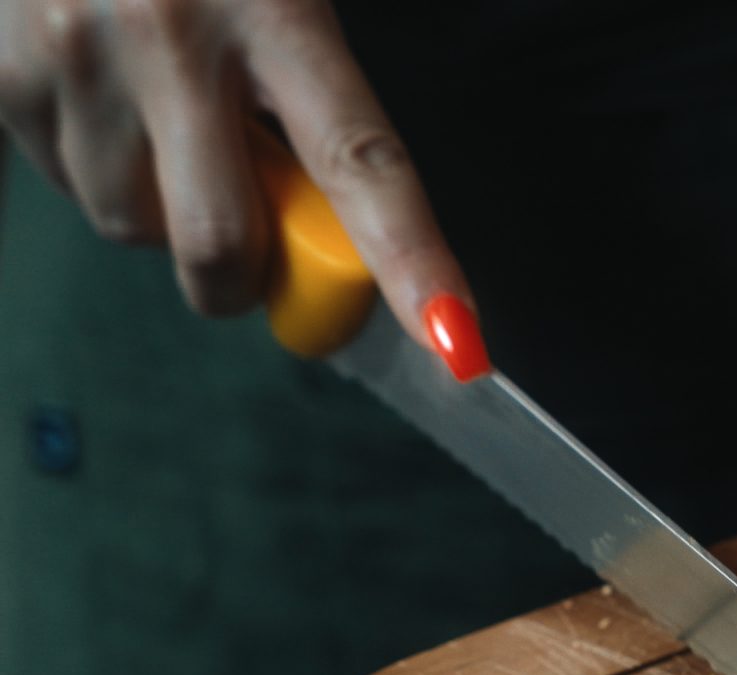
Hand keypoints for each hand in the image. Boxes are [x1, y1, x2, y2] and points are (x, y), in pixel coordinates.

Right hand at [0, 0, 467, 338]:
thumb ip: (314, 95)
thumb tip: (339, 226)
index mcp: (275, 8)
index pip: (362, 163)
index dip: (413, 263)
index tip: (456, 344)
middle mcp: (169, 38)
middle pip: (221, 244)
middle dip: (245, 275)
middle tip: (258, 239)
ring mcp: (72, 58)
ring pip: (132, 228)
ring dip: (162, 211)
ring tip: (164, 122)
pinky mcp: (1, 76)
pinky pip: (64, 188)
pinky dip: (97, 171)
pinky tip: (109, 100)